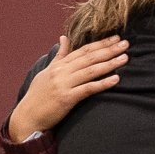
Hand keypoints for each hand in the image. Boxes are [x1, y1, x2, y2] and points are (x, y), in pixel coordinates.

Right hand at [7, 34, 127, 138]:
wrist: (28, 115)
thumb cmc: (39, 95)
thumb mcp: (48, 71)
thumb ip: (60, 56)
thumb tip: (64, 38)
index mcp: (59, 65)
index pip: (83, 50)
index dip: (100, 43)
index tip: (116, 38)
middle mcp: (61, 72)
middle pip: (89, 57)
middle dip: (108, 50)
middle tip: (126, 44)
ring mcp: (63, 84)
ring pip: (90, 70)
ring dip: (109, 64)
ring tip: (124, 58)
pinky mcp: (66, 98)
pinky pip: (88, 89)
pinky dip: (102, 83)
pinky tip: (116, 79)